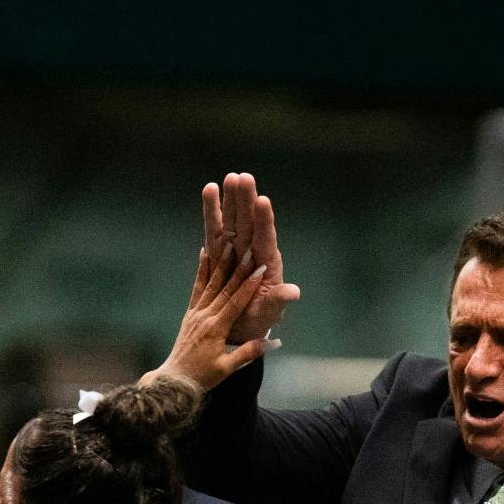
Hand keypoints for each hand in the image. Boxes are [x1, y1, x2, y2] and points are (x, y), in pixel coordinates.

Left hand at [149, 247, 276, 392]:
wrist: (174, 379)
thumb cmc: (203, 376)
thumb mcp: (227, 368)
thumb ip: (248, 353)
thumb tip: (272, 342)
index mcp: (216, 329)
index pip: (236, 301)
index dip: (249, 284)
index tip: (260, 269)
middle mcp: (205, 317)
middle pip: (225, 288)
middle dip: (238, 268)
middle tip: (249, 250)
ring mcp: (196, 313)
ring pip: (210, 284)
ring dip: (221, 264)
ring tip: (228, 244)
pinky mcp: (190, 314)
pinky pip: (197, 288)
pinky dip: (201, 271)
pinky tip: (203, 254)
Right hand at [201, 173, 299, 343]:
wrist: (238, 326)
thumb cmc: (257, 320)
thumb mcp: (268, 313)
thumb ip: (277, 301)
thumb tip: (293, 292)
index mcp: (267, 264)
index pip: (265, 238)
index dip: (264, 220)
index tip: (262, 201)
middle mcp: (252, 251)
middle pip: (249, 222)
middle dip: (246, 200)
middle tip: (243, 177)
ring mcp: (235, 248)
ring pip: (233, 220)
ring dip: (231, 199)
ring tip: (230, 177)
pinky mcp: (219, 251)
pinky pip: (214, 228)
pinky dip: (212, 211)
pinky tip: (210, 190)